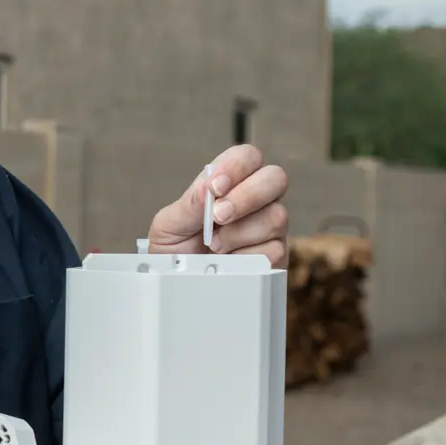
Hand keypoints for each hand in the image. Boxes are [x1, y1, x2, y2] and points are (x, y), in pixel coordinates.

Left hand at [146, 144, 288, 267]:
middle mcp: (256, 201)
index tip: (215, 188)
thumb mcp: (169, 226)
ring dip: (238, 234)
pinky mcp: (276, 256)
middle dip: (246, 196)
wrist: (179, 287)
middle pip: (275, 178)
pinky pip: (273, 251)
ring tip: (214, 246)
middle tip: (218, 216)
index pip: (247, 157)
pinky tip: (229, 263)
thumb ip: (190, 204)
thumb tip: (209, 185)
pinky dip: (244, 258)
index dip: (236, 167)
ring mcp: (269, 228)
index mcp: (229, 184)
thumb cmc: (175, 252)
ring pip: (276, 217)